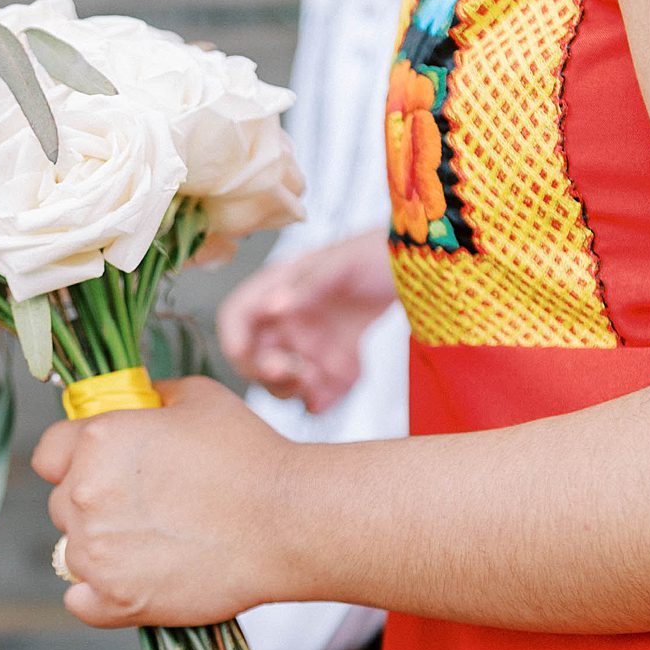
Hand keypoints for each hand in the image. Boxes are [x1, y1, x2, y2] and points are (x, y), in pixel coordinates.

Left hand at [33, 377, 293, 627]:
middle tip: (148, 505)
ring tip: (156, 542)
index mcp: (97, 441)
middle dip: (95, 502)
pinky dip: (100, 594)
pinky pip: (79, 600)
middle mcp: (84, 495)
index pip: (49, 453)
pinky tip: (137, 578)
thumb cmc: (249, 454)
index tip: (104, 466)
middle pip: (62, 503)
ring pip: (72, 551)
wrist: (289, 522)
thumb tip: (132, 400)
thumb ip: (149, 396)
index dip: (75, 457)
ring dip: (102, 547)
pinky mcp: (116, 600)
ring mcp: (96, 553)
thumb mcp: (196, 397)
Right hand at [217, 230, 397, 412]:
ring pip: (283, 381)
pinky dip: (328, 396)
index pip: (236, 318)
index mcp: (277, 289)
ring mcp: (309, 344)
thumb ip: (307, 286)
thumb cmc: (374, 253)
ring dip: (296, 388)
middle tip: (300, 372)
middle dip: (269, 373)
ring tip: (324, 378)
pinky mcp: (334, 362)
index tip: (244, 355)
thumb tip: (273, 306)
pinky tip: (349, 378)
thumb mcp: (342, 263)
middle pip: (255, 359)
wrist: (416, 267)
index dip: (233, 338)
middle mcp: (286, 320)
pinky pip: (320, 391)